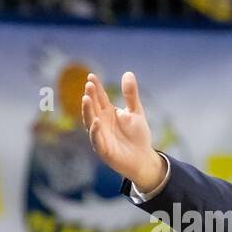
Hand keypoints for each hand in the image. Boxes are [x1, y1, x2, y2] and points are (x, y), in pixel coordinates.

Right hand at [81, 71, 164, 191]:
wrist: (144, 159)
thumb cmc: (138, 136)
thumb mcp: (136, 112)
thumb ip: (131, 95)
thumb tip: (128, 73)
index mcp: (107, 113)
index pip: (99, 97)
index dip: (95, 88)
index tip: (92, 76)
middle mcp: (100, 122)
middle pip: (93, 107)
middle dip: (90, 96)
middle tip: (89, 85)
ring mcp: (100, 135)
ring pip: (90, 121)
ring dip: (88, 111)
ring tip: (87, 98)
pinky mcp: (103, 149)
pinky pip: (97, 139)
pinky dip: (95, 131)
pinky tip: (97, 121)